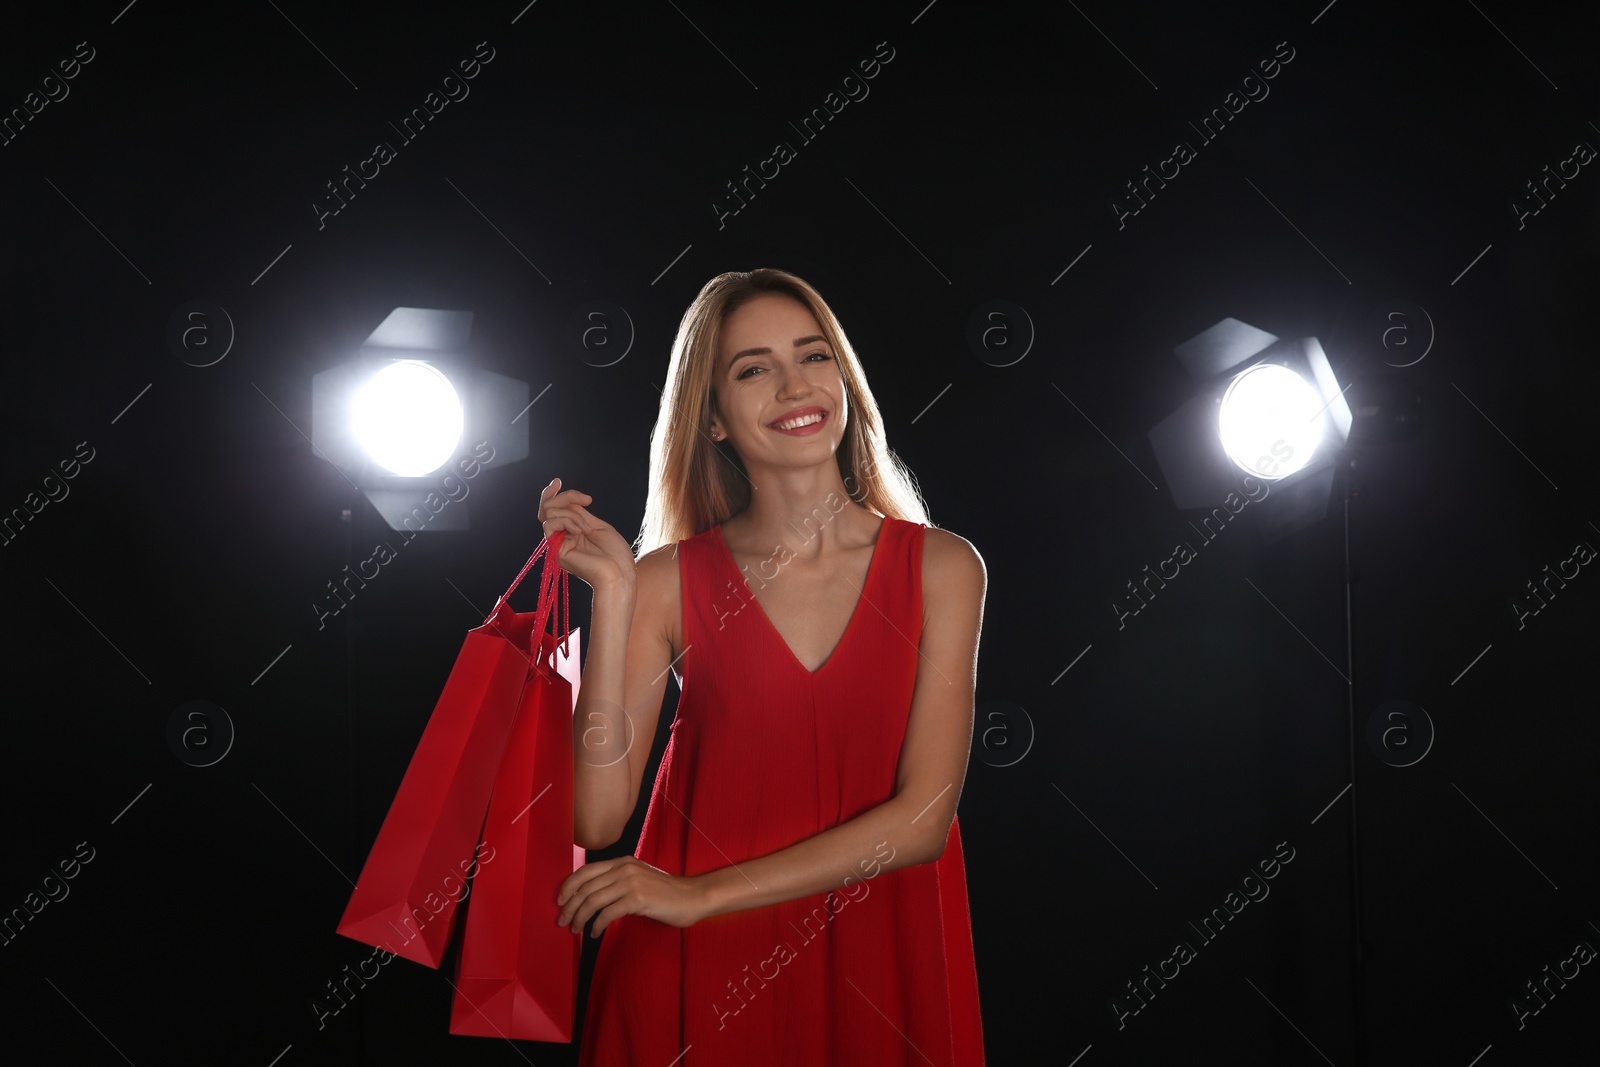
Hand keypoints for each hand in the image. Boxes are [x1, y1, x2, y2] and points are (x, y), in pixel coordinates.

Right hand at [538, 477, 636, 592]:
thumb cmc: (615, 554)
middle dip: (566, 497)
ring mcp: (557, 543)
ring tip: (588, 528)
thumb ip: (578, 514)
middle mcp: (561, 537)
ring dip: (573, 515)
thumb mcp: (597, 526)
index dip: (552, 493)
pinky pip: (550, 524)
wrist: (619, 574)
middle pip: (548, 507)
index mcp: (571, 531)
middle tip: (587, 500)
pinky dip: (567, 521)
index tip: (558, 481)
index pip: (553, 509)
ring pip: (549, 513)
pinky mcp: (555, 550)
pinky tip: (580, 531)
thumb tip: (565, 502)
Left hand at [556, 856, 707, 935]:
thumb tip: (590, 895)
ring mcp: (631, 882)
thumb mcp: (638, 878)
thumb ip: (617, 880)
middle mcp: (624, 868)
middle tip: (563, 922)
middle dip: (570, 906)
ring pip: (593, 901)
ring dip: (580, 918)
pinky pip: (607, 913)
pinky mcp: (637, 899)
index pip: (585, 871)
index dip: (568, 886)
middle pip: (585, 887)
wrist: (691, 897)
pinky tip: (594, 933)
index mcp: (621, 861)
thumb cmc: (665, 892)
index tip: (560, 901)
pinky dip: (596, 925)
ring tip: (575, 930)